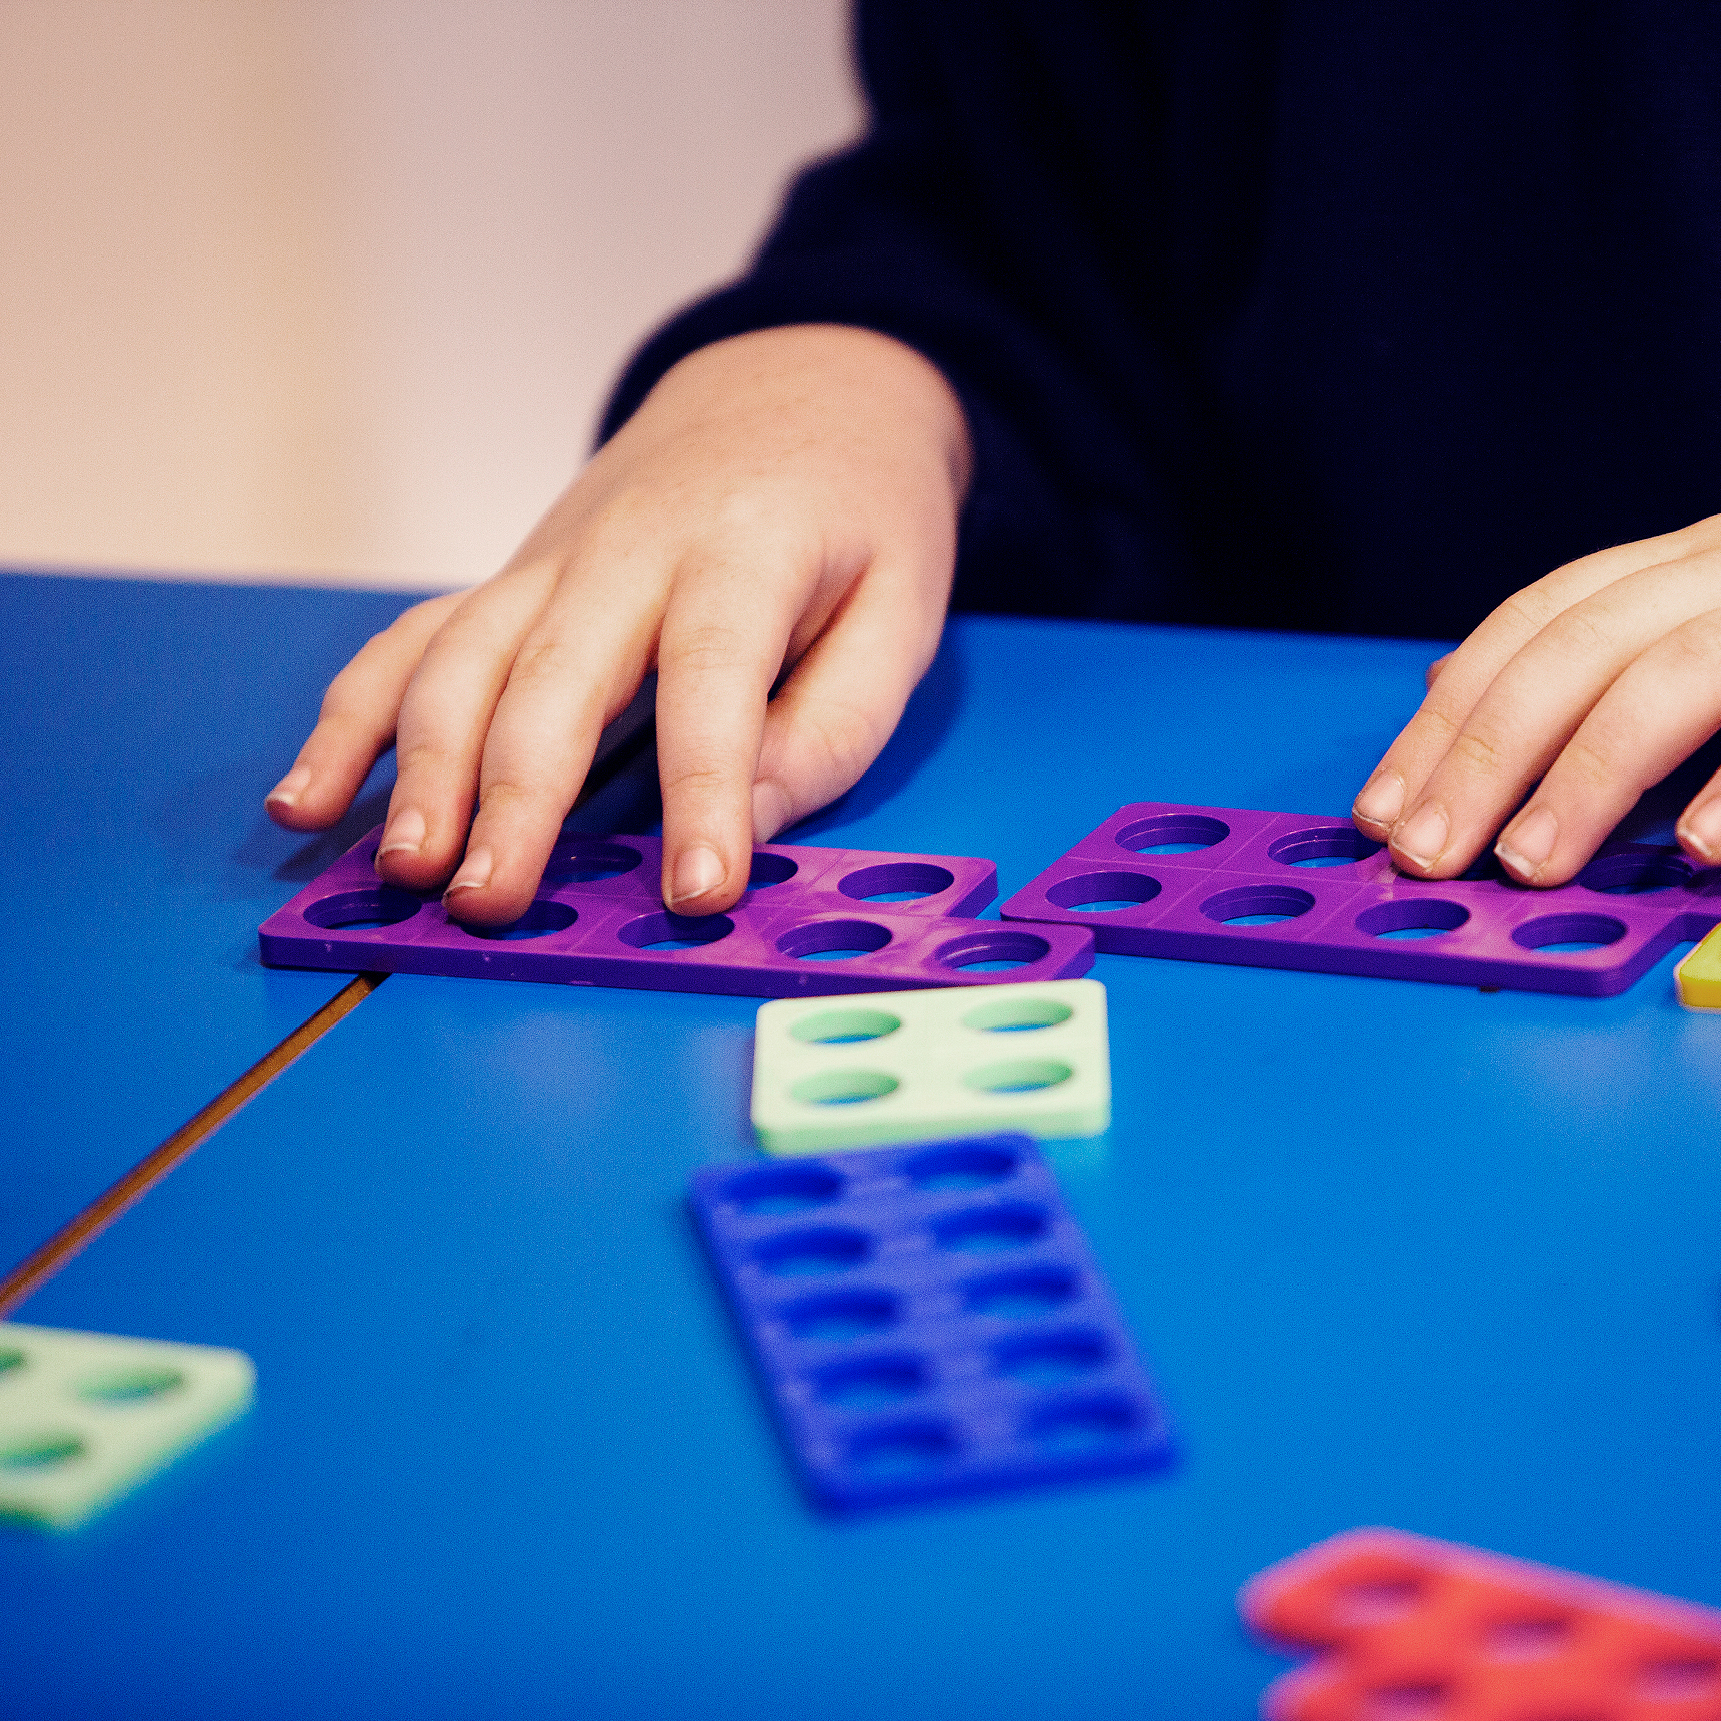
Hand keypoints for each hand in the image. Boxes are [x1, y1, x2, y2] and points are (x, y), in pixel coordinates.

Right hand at [265, 325, 968, 922]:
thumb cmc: (860, 512)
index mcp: (745, 550)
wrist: (790, 387)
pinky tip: (309, 799)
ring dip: (419, 766)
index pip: (713, 679)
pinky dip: (353, 717)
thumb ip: (835, 720)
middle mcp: (628, 549)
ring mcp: (552, 559)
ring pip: (459, 656)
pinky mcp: (512, 578)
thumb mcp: (905, 608)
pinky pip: (414, 639)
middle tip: (488, 904)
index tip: (696, 895)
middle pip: (552, 674)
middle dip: (515, 796)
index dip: (702, 794)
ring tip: (402, 870)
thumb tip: (750, 819)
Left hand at [1352, 512, 1720, 883]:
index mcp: (1668, 571)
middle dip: (1482, 758)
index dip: (1440, 721)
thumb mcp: (1676, 624)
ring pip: (1667, 678)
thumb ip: (1571, 658)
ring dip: (1585, 779)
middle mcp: (1714, 571)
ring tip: (1528, 863)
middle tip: (1427, 854)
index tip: (1378, 811)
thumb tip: (1438, 679)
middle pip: (1573, 651)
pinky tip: (1692, 847)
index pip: (1525, 630)